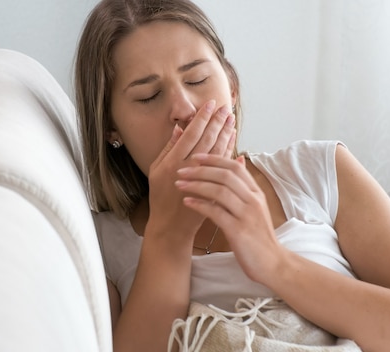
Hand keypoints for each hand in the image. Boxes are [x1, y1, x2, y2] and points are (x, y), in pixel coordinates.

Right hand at [145, 100, 235, 243]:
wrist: (170, 226)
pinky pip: (222, 167)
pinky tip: (233, 140)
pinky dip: (229, 152)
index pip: (191, 134)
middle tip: (227, 108)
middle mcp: (187, 168)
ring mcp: (201, 179)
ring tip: (232, 120)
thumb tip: (179, 129)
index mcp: (172, 162)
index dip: (202, 118)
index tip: (211, 104)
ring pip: (217, 152)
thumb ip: (168, 148)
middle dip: (218, 123)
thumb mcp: (156, 170)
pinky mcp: (211, 188)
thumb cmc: (160, 197)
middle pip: (207, 140)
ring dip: (226, 134)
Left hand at [174, 154, 282, 281]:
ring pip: (219, 191)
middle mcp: (253, 200)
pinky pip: (216, 212)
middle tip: (181, 170)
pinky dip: (199, 205)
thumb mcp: (256, 207)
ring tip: (180, 184)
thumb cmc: (259, 236)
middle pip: (225, 176)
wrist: (272, 263)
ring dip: (196, 185)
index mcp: (256, 193)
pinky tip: (187, 202)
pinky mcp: (238, 231)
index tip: (195, 157)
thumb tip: (238, 160)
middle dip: (200, 170)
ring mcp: (247, 215)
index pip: (235, 167)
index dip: (214, 159)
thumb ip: (245, 186)